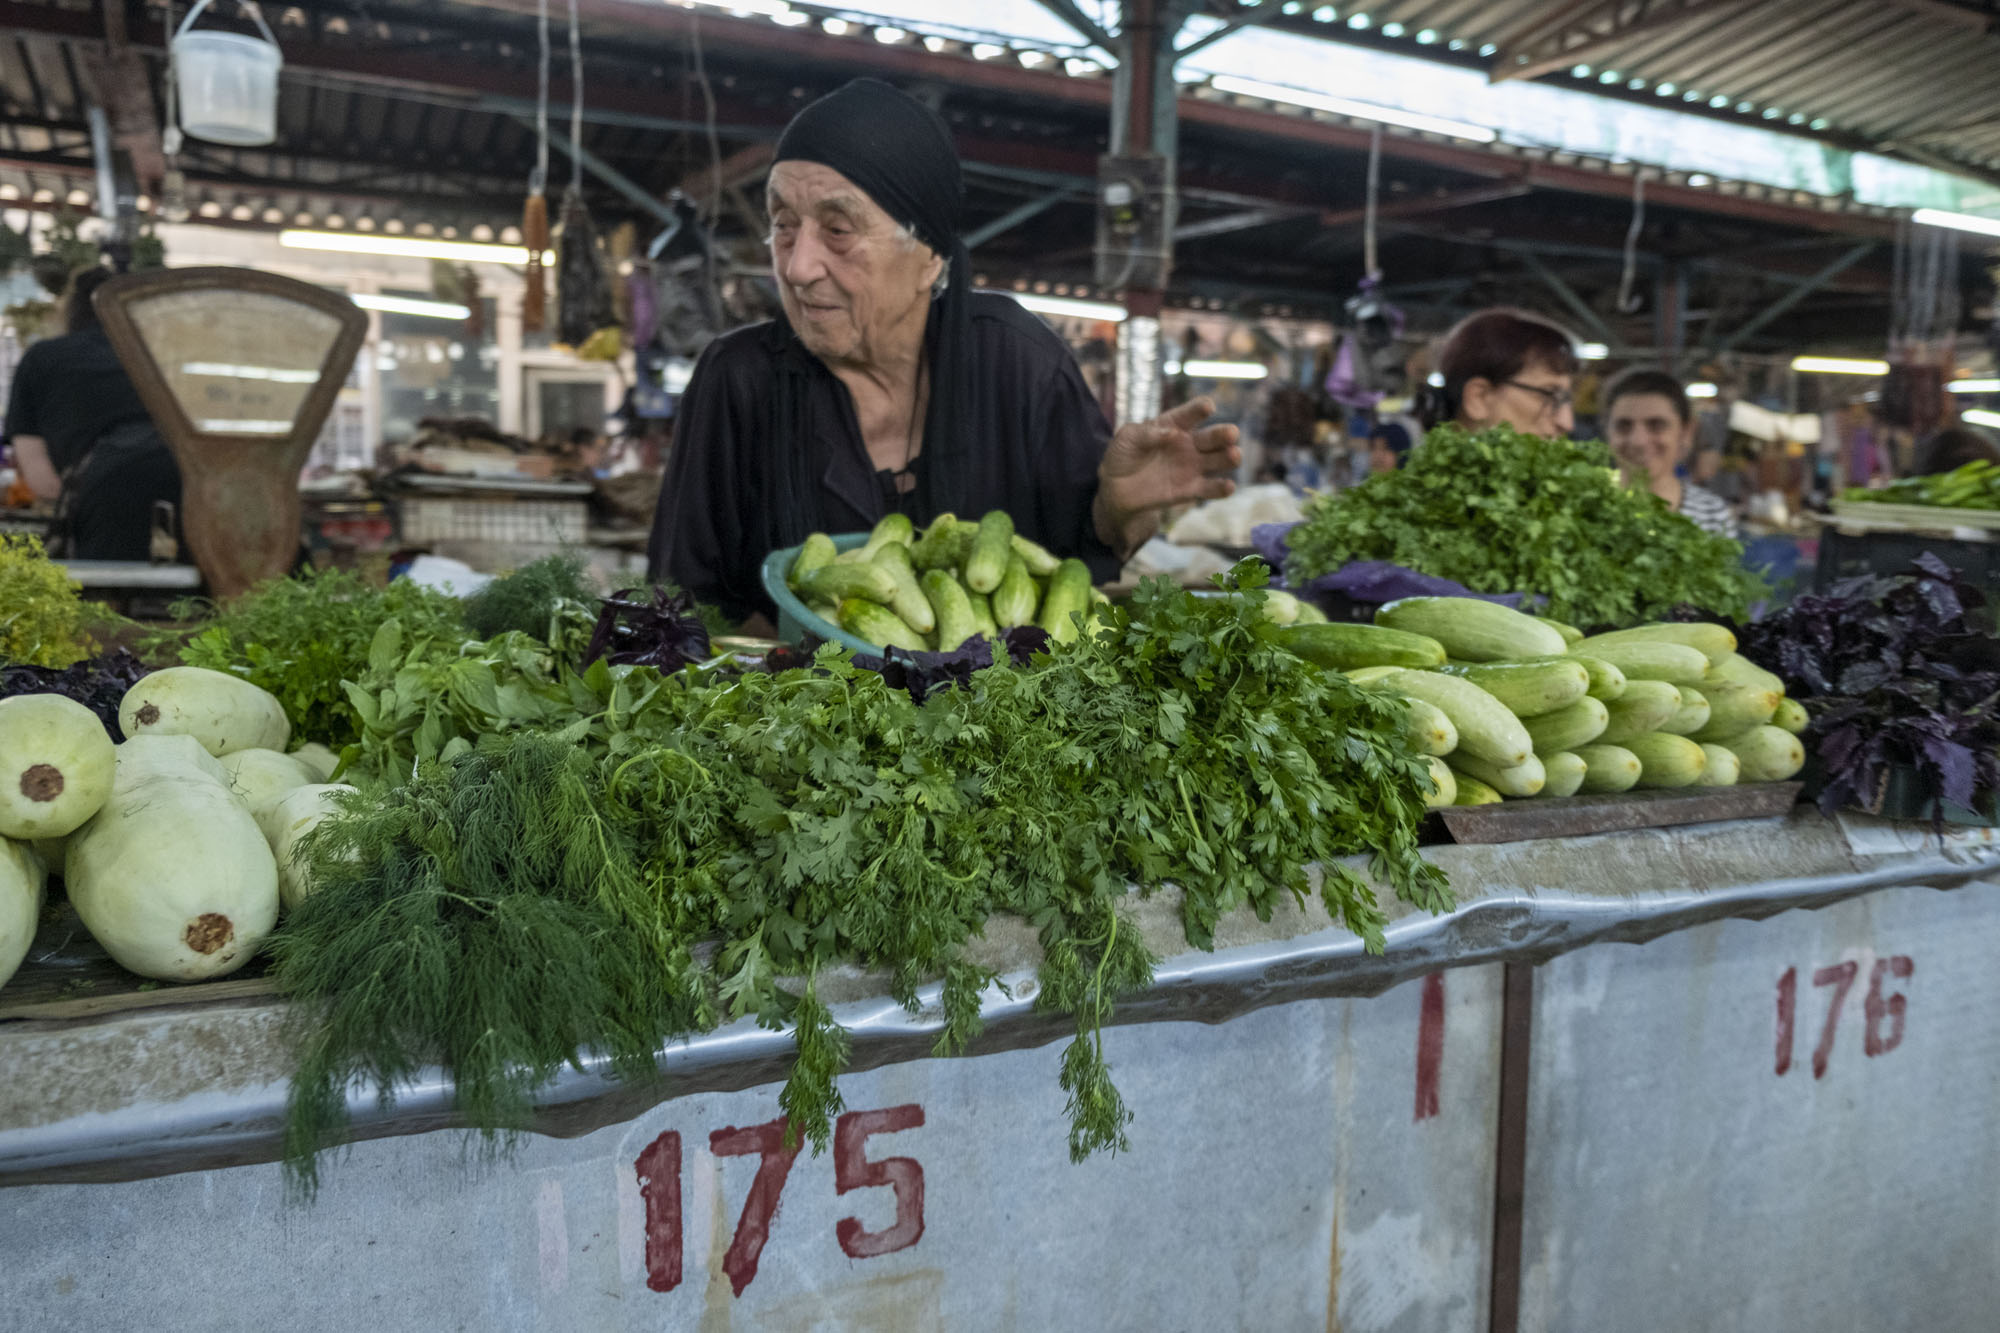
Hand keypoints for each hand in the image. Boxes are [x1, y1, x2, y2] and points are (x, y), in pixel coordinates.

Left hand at [1094, 397, 1241, 555]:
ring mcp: (1192, 466)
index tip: (1207, 407)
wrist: (1116, 488)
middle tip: (1231, 434)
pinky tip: (1229, 486)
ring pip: (1218, 460)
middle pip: (1212, 437)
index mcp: (1174, 424)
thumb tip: (1171, 434)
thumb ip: (1147, 433)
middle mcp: (1189, 443)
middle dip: (1224, 434)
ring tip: (1234, 455)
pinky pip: (1210, 489)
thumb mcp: (1127, 437)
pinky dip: (1221, 488)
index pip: (1191, 413)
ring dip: (1229, 457)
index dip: (1200, 408)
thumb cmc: (1122, 455)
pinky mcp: (1190, 490)